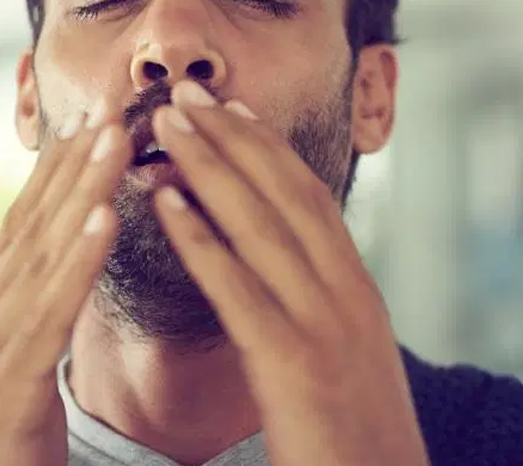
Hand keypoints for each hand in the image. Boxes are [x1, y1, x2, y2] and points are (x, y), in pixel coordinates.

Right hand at [0, 105, 130, 465]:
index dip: (52, 179)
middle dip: (71, 166)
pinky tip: (106, 217)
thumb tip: (61, 287)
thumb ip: (30, 334)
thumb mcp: (14, 388)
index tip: (86, 127)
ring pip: (40, 257)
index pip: (19, 235)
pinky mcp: (3, 389)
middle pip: (29, 230)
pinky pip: (51, 314)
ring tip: (116, 137)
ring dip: (82, 191)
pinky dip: (79, 260)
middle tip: (108, 106)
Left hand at [149, 81, 429, 465]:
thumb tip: (295, 282)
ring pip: (262, 225)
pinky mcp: (294, 366)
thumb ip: (325, 319)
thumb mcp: (352, 368)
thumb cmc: (360, 448)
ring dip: (209, 166)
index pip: (311, 202)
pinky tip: (163, 202)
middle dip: (234, 137)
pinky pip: (238, 288)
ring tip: (166, 123)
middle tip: (187, 91)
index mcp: (360, 295)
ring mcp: (325, 327)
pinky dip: (199, 237)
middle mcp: (348, 297)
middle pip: (286, 195)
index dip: (268, 150)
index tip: (232, 109)